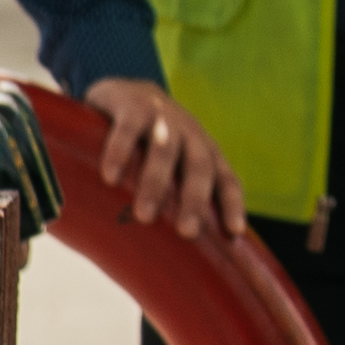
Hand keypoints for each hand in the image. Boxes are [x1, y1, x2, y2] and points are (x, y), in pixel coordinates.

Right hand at [84, 77, 246, 243]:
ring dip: (157, 184)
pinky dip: (120, 153)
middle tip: (187, 232)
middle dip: (195, 201)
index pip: (227, 179)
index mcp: (205, 151)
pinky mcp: (133, 105)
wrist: (126, 89)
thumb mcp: (170, 163)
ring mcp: (164, 118)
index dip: (232, 204)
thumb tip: (161, 255)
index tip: (234, 233)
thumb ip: (171, 195)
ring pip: (165, 151)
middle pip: (199, 168)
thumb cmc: (151, 140)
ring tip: (145, 215)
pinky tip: (111, 177)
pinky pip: (129, 130)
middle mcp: (190, 134)